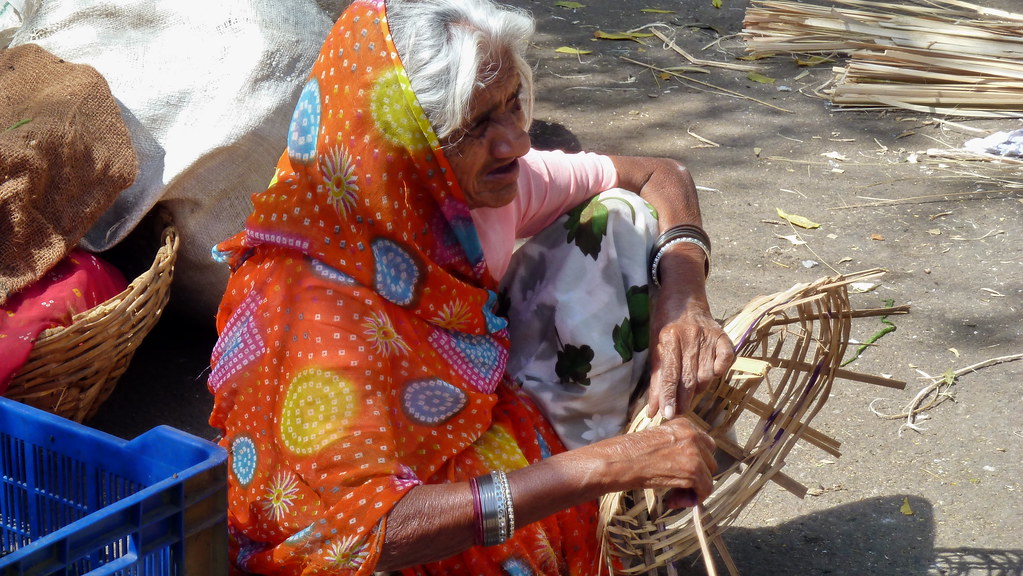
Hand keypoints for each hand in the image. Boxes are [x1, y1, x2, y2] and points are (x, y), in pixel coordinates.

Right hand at [589, 416, 717, 504]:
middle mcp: (692, 434)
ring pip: (708, 476)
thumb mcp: (658, 440)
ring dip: (692, 490)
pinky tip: (672, 501)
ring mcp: (694, 452)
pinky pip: (705, 489)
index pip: (704, 445)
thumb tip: (690, 466)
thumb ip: (677, 447)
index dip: (696, 463)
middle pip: (710, 461)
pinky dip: (692, 499)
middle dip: (697, 477)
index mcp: (684, 424)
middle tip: (677, 488)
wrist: (619, 461)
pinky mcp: (693, 470)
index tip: (681, 474)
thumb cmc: (630, 453)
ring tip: (672, 497)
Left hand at [647, 296, 733, 419]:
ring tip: (690, 391)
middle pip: (689, 378)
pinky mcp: (723, 336)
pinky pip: (725, 361)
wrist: (685, 296)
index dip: (669, 396)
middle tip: (678, 413)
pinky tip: (711, 374)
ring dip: (698, 389)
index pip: (670, 374)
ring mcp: (708, 336)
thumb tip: (653, 409)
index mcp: (669, 338)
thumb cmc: (665, 323)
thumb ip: (656, 377)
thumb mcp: (655, 345)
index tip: (667, 415)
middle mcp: (690, 337)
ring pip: (706, 375)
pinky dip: (719, 371)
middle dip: (683, 400)